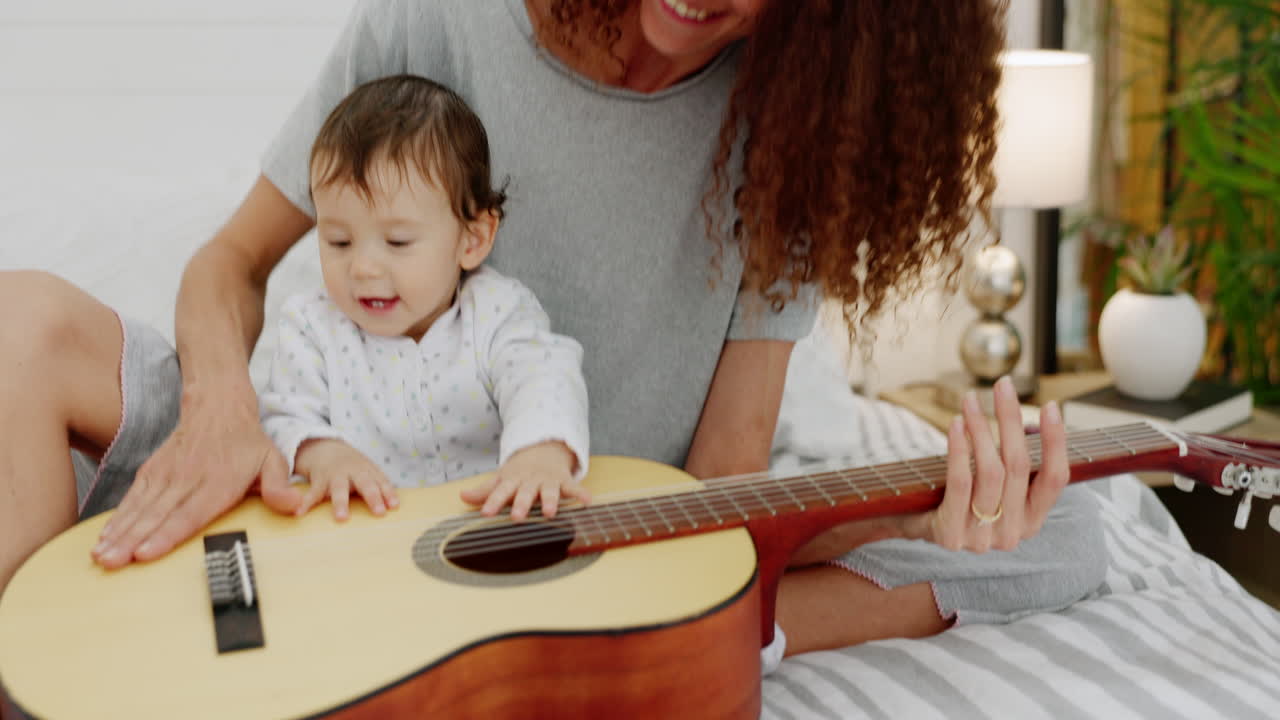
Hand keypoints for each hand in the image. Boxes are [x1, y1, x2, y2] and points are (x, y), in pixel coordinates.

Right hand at [92, 387, 302, 568]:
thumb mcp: (273, 460)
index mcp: (219, 481)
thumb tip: (294, 507)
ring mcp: (167, 474)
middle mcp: (188, 479)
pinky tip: (104, 537)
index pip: (190, 512)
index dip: (168, 534)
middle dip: (132, 541)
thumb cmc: (248, 442)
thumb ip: (280, 486)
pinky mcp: (152, 471)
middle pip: (157, 515)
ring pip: (140, 508)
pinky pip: (133, 497)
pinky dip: (117, 517)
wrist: (218, 405)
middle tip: (112, 562)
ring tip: (101, 556)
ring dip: (118, 533)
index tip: (146, 553)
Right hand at [293, 439, 399, 519]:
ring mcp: (335, 475)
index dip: (388, 493)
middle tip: (379, 512)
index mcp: (368, 470)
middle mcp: (353, 472)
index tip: (394, 506)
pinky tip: (301, 512)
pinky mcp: (319, 480)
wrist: (325, 447)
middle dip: (372, 497)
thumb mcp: (368, 471)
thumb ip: (380, 486)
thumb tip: (394, 506)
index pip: (381, 482)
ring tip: (342, 518)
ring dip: (341, 503)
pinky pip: (313, 493)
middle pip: (365, 483)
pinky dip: (306, 502)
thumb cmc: (352, 466)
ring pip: (339, 489)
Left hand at [459, 441, 587, 520]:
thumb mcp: (502, 478)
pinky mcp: (563, 481)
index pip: (501, 492)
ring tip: (550, 513)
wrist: (544, 448)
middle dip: (522, 504)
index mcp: (513, 481)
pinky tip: (587, 501)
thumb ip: (485, 490)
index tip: (486, 513)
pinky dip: (581, 493)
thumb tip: (462, 496)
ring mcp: (548, 480)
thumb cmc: (520, 472)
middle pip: (525, 493)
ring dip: (550, 501)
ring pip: (549, 491)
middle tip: (517, 517)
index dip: (493, 502)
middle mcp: (530, 481)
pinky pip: (573, 487)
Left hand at [902, 375, 1069, 552]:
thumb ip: (1013, 463)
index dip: (1056, 442)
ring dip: (981, 429)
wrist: (915, 526)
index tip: (1051, 405)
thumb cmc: (959, 497)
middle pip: (1020, 466)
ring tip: (970, 401)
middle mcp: (1013, 533)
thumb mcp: (994, 485)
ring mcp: (983, 538)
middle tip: (1003, 386)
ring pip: (991, 472)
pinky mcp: (952, 535)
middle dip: (1011, 420)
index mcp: (1032, 520)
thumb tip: (1026, 419)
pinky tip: (956, 424)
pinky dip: (960, 449)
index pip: (1056, 479)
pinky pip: (960, 483)